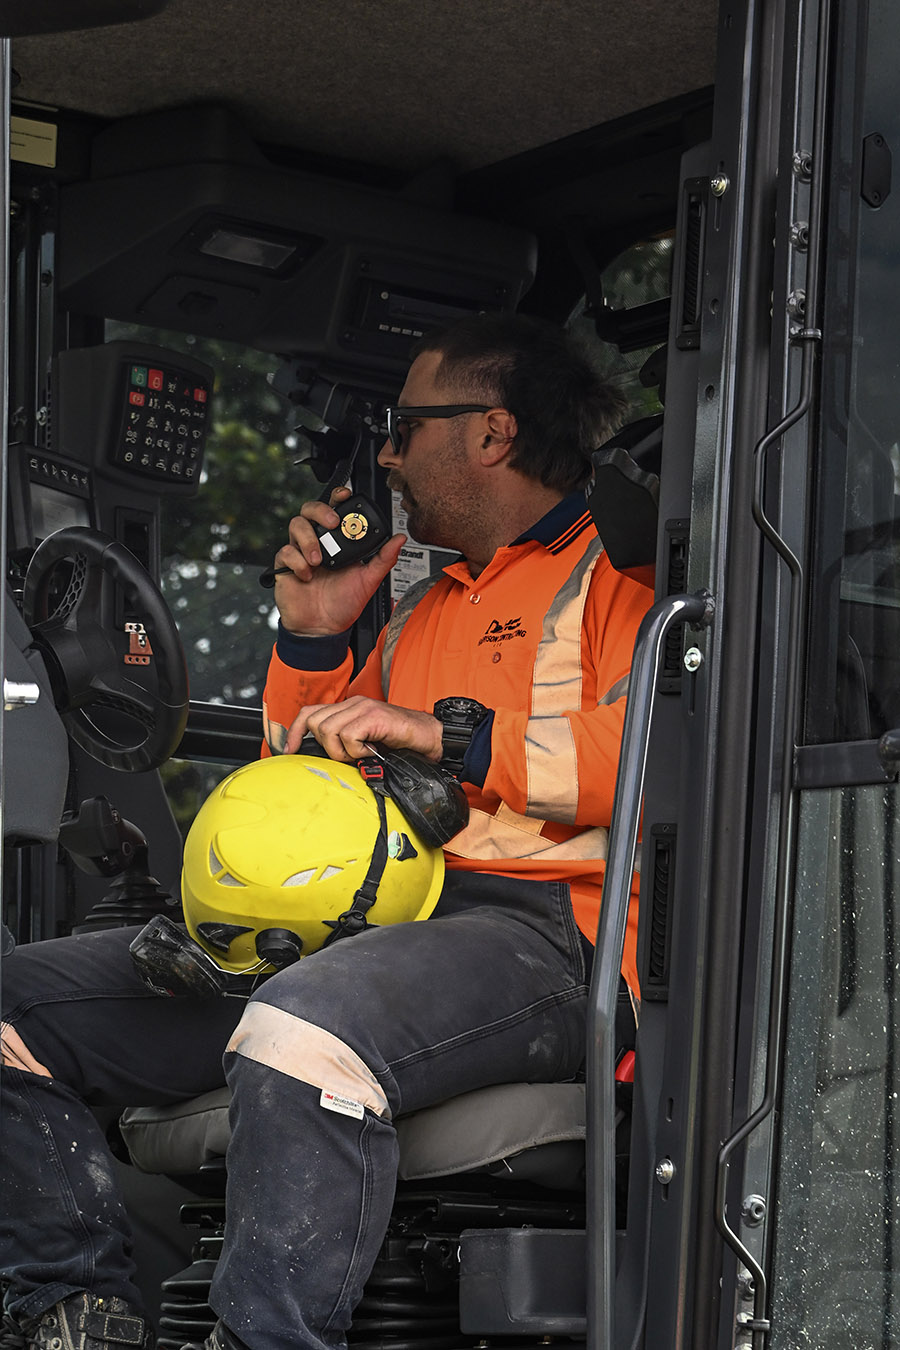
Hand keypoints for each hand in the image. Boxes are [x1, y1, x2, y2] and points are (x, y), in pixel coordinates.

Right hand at [273, 487, 405, 635]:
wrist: (323, 628)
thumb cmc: (343, 604)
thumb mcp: (369, 580)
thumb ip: (384, 559)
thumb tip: (400, 539)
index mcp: (337, 541)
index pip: (334, 509)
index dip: (336, 497)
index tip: (345, 496)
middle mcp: (317, 542)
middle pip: (310, 509)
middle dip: (321, 511)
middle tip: (333, 523)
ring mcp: (300, 552)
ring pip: (296, 525)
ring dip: (308, 539)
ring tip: (319, 560)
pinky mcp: (285, 566)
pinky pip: (286, 552)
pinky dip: (297, 562)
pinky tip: (308, 576)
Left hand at [285, 696, 443, 761]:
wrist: (431, 738)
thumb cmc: (401, 743)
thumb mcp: (366, 743)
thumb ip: (346, 743)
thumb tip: (323, 757)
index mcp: (349, 708)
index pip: (310, 712)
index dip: (296, 731)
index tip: (291, 750)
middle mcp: (354, 703)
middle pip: (316, 721)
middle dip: (326, 746)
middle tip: (347, 756)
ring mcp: (363, 708)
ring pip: (328, 729)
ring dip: (342, 750)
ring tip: (361, 754)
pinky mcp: (374, 716)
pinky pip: (349, 736)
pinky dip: (357, 750)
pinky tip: (372, 751)